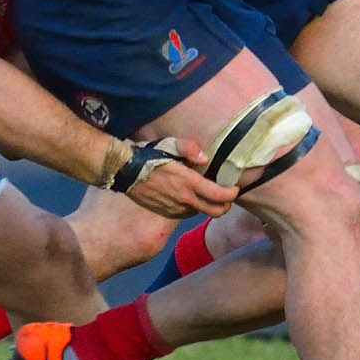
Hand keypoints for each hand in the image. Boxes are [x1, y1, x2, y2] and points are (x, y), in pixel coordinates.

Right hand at [114, 138, 235, 218]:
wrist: (125, 172)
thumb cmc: (148, 155)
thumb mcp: (169, 145)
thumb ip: (189, 148)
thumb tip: (205, 158)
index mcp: (188, 182)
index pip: (219, 196)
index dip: (232, 194)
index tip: (234, 188)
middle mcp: (184, 199)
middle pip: (215, 211)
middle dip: (225, 205)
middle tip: (225, 195)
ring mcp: (175, 209)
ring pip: (200, 212)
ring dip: (207, 205)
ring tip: (204, 193)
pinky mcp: (166, 214)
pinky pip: (186, 214)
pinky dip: (192, 207)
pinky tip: (187, 196)